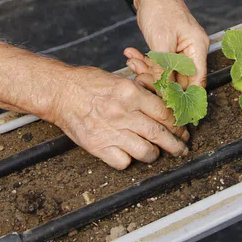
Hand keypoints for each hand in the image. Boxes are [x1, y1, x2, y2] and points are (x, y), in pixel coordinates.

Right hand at [51, 65, 189, 169]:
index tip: (182, 130)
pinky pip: (123, 162)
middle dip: (175, 144)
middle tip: (182, 149)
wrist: (59, 92)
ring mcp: (110, 132)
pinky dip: (128, 160)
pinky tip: (129, 154)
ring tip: (156, 153)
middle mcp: (123, 113)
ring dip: (154, 155)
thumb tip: (162, 106)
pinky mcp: (98, 146)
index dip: (177, 124)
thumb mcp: (119, 80)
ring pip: (145, 152)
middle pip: (159, 134)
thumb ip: (140, 92)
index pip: (164, 113)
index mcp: (130, 94)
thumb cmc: (87, 83)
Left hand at [123, 0, 208, 89]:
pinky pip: (158, 62)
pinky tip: (131, 54)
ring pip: (165, 71)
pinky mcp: (167, 48)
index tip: (169, 109)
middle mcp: (191, 51)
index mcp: (197, 48)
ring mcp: (179, 50)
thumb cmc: (160, 9)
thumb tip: (164, 91)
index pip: (196, 82)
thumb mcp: (160, 41)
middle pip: (178, 79)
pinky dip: (145, 61)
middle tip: (139, 79)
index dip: (184, 97)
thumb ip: (164, 68)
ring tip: (131, 60)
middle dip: (157, 80)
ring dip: (147, 69)